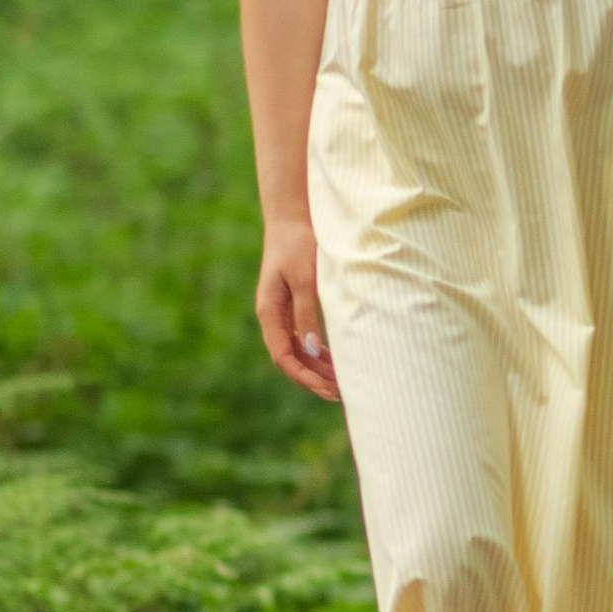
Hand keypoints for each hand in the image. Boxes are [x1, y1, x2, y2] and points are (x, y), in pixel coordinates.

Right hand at [257, 217, 339, 398]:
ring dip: (318, 368)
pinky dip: (320, 352)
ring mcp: (283, 313)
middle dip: (314, 378)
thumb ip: (307, 313)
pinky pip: (305, 338)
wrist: (293, 217)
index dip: (304, 377)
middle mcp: (273, 317)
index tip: (327, 389)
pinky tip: (337, 360)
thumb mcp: (304, 279)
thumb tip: (313, 350)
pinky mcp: (294, 305)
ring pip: (299, 351)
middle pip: (291, 359)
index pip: (283, 357)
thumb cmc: (298, 244)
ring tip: (342, 382)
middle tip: (342, 394)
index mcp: (269, 312)